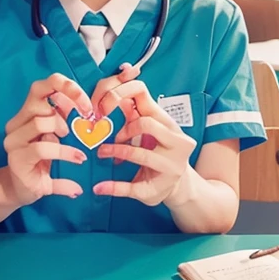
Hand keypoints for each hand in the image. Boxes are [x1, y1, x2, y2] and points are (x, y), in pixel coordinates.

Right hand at [4, 74, 92, 207]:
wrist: (21, 190)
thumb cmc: (42, 162)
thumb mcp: (57, 138)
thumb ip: (66, 121)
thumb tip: (88, 111)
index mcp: (26, 114)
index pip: (42, 86)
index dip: (66, 87)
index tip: (86, 103)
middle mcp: (16, 123)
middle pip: (39, 97)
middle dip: (68, 103)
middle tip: (86, 117)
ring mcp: (14, 141)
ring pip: (40, 122)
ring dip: (63, 129)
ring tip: (75, 143)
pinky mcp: (17, 159)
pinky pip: (43, 148)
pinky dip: (66, 152)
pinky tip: (78, 158)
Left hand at [93, 79, 195, 205]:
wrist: (178, 186)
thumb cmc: (158, 151)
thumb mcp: (150, 129)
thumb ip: (132, 112)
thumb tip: (105, 92)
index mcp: (166, 121)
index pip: (142, 92)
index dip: (117, 93)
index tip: (100, 107)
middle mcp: (175, 141)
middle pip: (146, 123)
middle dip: (122, 130)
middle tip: (106, 136)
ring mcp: (171, 166)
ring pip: (140, 154)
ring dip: (115, 152)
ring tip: (102, 153)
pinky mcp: (159, 188)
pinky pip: (132, 187)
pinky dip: (112, 187)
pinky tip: (100, 188)